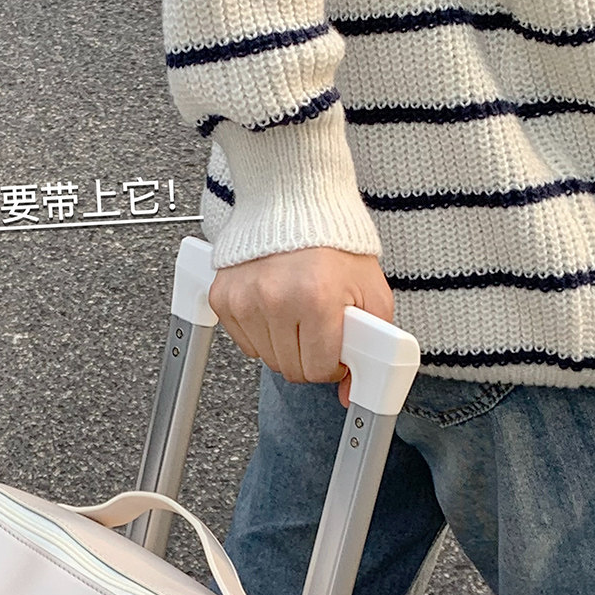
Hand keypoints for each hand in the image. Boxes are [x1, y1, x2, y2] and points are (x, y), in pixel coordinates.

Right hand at [207, 247, 393, 406]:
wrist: (294, 203)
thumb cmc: (334, 244)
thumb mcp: (370, 292)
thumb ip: (371, 344)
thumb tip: (348, 391)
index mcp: (316, 299)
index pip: (319, 368)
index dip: (333, 365)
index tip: (336, 350)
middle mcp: (276, 300)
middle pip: (291, 369)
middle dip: (309, 357)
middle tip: (319, 329)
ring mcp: (245, 299)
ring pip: (267, 359)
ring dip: (285, 346)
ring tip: (297, 313)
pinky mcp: (224, 297)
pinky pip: (244, 343)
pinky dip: (261, 333)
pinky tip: (274, 308)